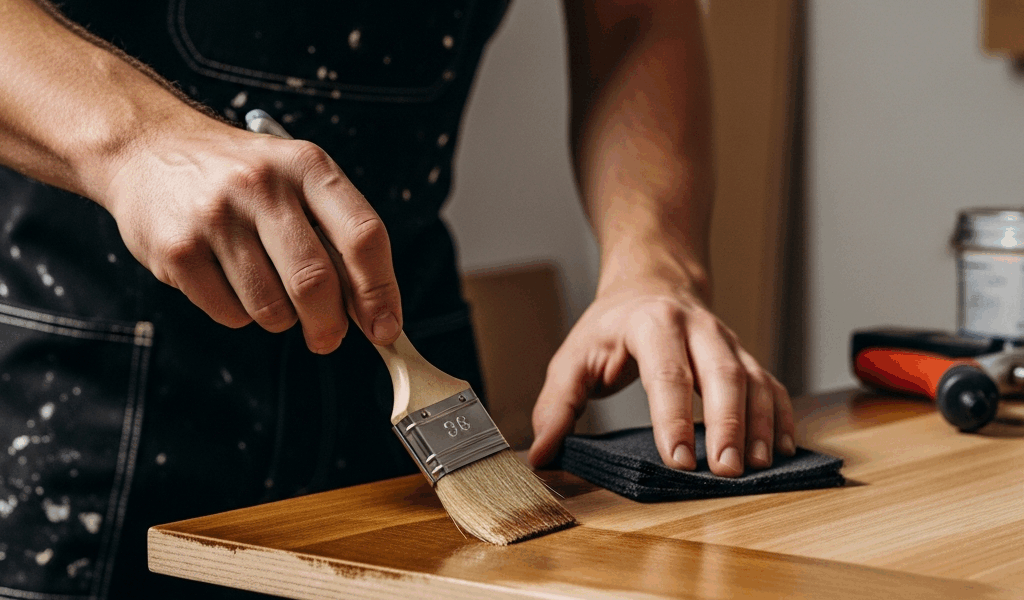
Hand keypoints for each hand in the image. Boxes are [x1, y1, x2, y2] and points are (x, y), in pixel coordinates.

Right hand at [99, 114, 401, 352]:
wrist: (147, 147)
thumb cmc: (240, 175)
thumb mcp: (296, 178)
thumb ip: (336, 234)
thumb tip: (372, 308)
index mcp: (307, 166)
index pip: (363, 235)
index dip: (380, 290)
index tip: (385, 327)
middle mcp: (263, 184)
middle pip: (316, 282)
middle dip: (329, 325)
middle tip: (327, 337)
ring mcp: (216, 216)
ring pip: (272, 308)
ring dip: (280, 318)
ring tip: (265, 287)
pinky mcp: (177, 249)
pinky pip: (229, 313)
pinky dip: (239, 313)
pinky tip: (227, 279)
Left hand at [527, 266, 794, 476]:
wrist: (653, 281)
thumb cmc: (611, 326)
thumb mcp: (572, 357)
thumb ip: (556, 405)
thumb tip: (541, 453)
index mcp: (652, 324)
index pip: (666, 372)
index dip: (672, 418)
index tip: (676, 460)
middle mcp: (698, 328)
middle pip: (721, 374)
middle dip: (727, 424)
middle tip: (725, 471)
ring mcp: (727, 341)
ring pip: (753, 379)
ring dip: (759, 425)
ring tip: (757, 467)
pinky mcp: (745, 357)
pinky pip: (772, 384)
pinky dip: (780, 417)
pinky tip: (780, 449)